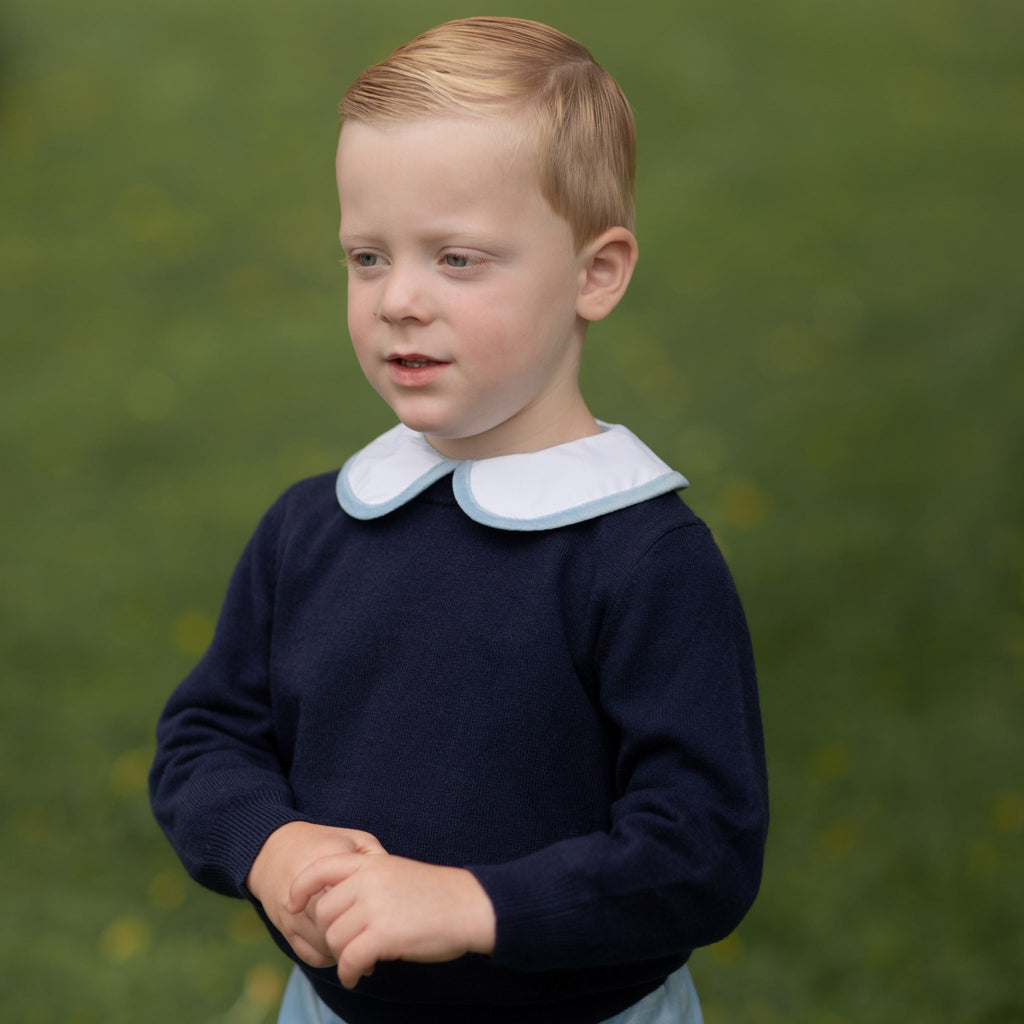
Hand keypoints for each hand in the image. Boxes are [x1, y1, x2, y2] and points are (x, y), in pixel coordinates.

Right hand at [245, 822, 385, 966]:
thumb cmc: (323, 844)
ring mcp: (292, 912)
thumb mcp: (353, 839)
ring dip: (347, 949)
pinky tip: (345, 947)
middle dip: (360, 933)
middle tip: (380, 934)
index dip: (372, 908)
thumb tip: (396, 886)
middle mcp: (305, 890)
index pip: (351, 892)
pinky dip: (330, 958)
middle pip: (339, 923)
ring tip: (365, 942)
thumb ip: (376, 857)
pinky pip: (310, 955)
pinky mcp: (284, 928)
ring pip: (325, 944)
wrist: (275, 850)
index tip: (388, 913)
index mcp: (325, 862)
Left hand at [289, 853, 496, 987]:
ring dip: (341, 956)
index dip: (300, 887)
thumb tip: (335, 908)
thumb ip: (366, 882)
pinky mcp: (384, 935)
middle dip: (329, 935)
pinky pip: (349, 960)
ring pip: (334, 939)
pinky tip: (358, 976)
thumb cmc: (435, 894)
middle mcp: (368, 881)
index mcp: (370, 863)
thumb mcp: (396, 873)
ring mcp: (375, 907)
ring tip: (357, 962)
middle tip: (346, 946)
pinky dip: (349, 973)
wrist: (469, 906)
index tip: (292, 904)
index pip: (319, 868)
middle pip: (323, 913)